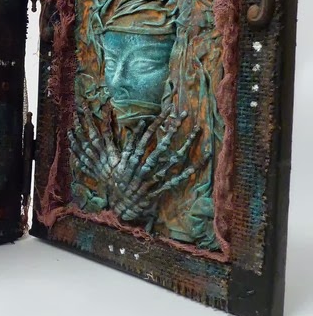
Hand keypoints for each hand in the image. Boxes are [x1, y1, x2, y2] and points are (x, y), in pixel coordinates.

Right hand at [69, 105, 205, 228]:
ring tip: (197, 132)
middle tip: (186, 114)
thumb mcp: (120, 161)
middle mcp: (143, 165)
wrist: (119, 205)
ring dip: (185, 146)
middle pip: (162, 144)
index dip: (159, 121)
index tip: (169, 109)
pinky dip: (184, 174)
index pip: (148, 134)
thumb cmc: (120, 181)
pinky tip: (195, 166)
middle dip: (174, 128)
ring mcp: (151, 178)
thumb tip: (139, 124)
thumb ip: (129, 143)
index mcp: (133, 157)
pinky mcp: (156, 191)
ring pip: (171, 160)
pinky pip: (173, 181)